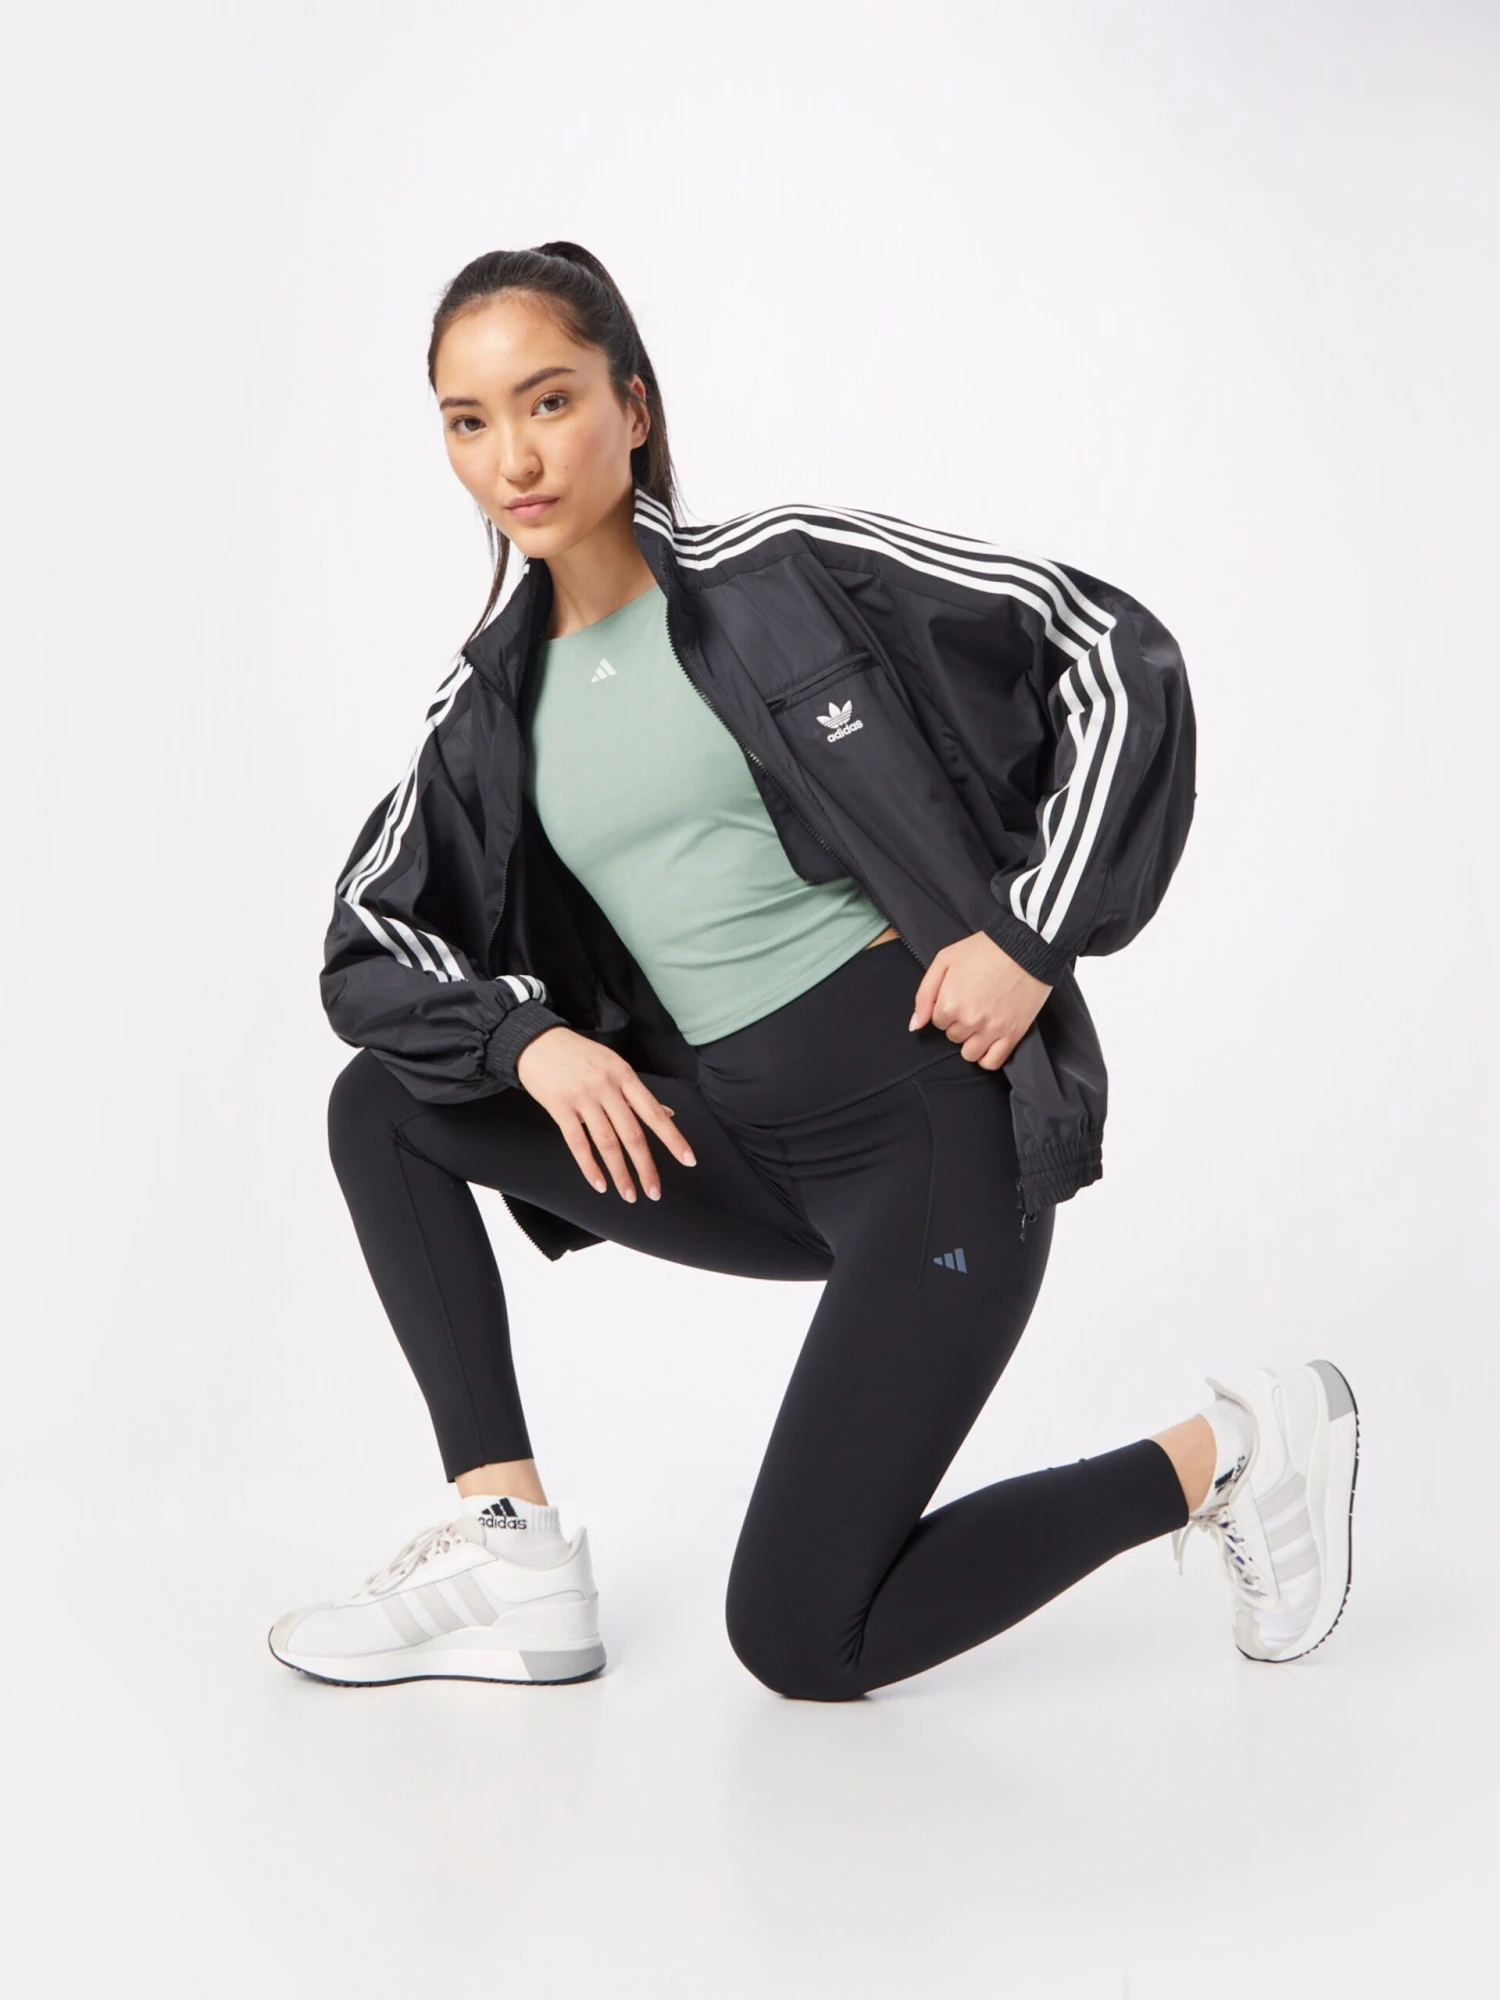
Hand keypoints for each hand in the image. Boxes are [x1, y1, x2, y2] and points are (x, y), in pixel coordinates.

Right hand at [514, 1026, 696, 1201]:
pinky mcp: (559, 1107)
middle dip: (646, 1167)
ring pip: (607, 1143)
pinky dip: (590, 1167)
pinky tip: (600, 1184)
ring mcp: (583, 1098)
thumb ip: (637, 1094)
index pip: (654, 1113)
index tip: (688, 1160)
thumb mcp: (614, 1065)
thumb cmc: (579, 1055)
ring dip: (620, 1173)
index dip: (673, 1138)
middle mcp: (607, 1087)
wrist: (538, 1042)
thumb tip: (667, 1113)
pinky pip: (577, 1143)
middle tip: (654, 1192)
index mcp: (625, 1076)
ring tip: (629, 1194)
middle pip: (632, 1134)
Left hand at [907, 932, 1051, 1069]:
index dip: (946, 1008)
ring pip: (969, 1053)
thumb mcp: (945, 960)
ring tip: (981, 1021)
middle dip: (958, 1023)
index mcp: (949, 1003)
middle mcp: (969, 1020)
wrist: (1027, 947)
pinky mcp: (1013, 1034)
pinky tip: (988, 1042)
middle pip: (953, 1036)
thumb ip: (925, 994)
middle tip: (973, 1002)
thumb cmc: (984, 950)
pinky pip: (992, 1062)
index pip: (937, 1022)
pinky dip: (987, 1057)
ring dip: (971, 1041)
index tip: (959, 995)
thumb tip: (915, 1025)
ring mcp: (992, 1030)